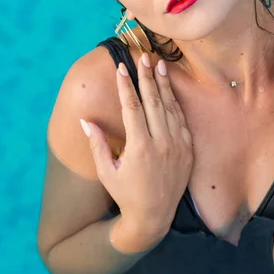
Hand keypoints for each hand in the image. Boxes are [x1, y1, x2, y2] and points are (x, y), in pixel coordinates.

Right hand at [80, 53, 192, 236]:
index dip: (126, 86)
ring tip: (159, 64)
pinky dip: (175, 103)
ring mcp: (178, 146)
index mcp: (140, 147)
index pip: (132, 107)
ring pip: (170, 107)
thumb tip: (85, 120)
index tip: (121, 67)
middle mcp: (162, 143)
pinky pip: (181, 120)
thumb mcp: (106, 171)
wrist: (153, 217)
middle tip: (143, 56)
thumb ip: (97, 144)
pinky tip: (170, 89)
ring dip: (164, 84)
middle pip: (154, 101)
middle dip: (147, 77)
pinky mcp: (188, 150)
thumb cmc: (125, 193)